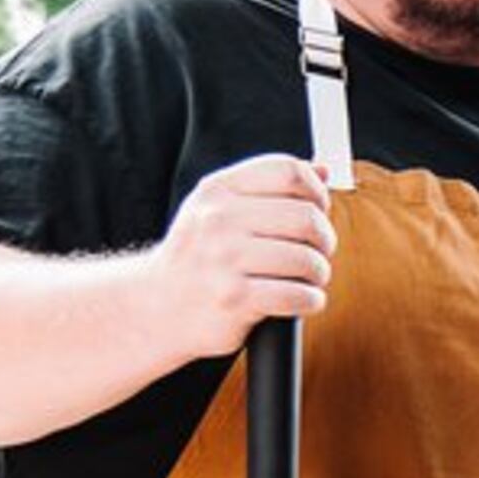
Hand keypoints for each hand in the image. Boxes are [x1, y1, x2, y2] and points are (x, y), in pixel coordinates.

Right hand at [152, 155, 334, 361]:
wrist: (154, 307)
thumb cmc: (198, 258)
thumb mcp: (220, 210)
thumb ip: (270, 188)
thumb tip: (323, 170)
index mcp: (218, 190)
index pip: (288, 172)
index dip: (316, 192)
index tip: (319, 211)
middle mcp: (218, 219)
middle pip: (306, 217)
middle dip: (324, 239)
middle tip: (319, 252)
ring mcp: (223, 259)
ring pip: (306, 259)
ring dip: (319, 273)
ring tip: (310, 279)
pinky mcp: (234, 298)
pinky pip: (297, 295)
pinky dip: (311, 300)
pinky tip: (304, 300)